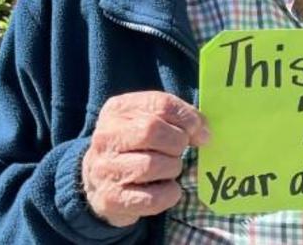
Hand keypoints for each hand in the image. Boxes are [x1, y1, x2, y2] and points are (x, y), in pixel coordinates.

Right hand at [82, 91, 210, 226]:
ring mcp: (105, 169)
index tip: (200, 132)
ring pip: (153, 165)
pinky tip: (166, 188)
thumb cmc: (133, 146)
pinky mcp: (111, 199)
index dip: (188, 118)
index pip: (160, 104)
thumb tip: (204, 133)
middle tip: (180, 151)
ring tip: (169, 169)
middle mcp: (106, 137)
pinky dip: (169, 193)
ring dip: (172, 169)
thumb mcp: (147, 120)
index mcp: (117, 110)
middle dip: (178, 143)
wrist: (99, 181)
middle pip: (153, 131)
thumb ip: (176, 118)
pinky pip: (153, 197)